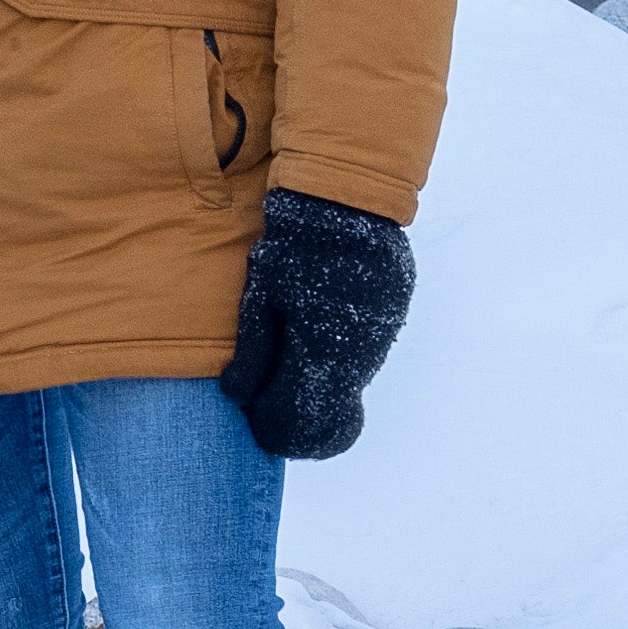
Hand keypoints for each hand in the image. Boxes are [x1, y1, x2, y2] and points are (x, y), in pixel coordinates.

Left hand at [219, 190, 415, 457]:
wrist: (344, 200)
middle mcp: (358, 357)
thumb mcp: (260, 300)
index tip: (255, 417)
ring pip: (346, 384)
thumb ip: (252, 353)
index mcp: (322, 356)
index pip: (299, 420)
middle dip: (297, 413)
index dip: (274, 427)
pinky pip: (361, 357)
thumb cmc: (291, 250)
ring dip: (318, 381)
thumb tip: (236, 395)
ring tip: (289, 355)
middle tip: (269, 400)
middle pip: (329, 412)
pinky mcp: (391, 320)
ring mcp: (380, 340)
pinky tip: (315, 332)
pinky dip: (336, 358)